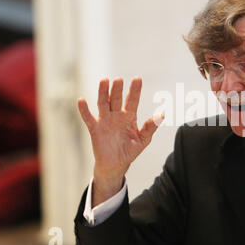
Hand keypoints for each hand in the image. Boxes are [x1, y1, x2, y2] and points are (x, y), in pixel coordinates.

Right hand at [77, 77, 163, 205]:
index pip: (132, 100)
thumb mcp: (143, 139)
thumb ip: (151, 127)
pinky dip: (84, 110)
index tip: (138, 79)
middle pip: (117, 99)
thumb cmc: (130, 150)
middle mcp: (116, 115)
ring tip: (104, 81)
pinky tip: (82, 100)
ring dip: (103, 93)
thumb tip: (163, 114)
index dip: (135, 90)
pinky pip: (88, 118)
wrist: (116, 165)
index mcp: (129, 116)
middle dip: (118, 90)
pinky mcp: (95, 129)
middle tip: (119, 80)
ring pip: (103, 104)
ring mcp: (105, 121)